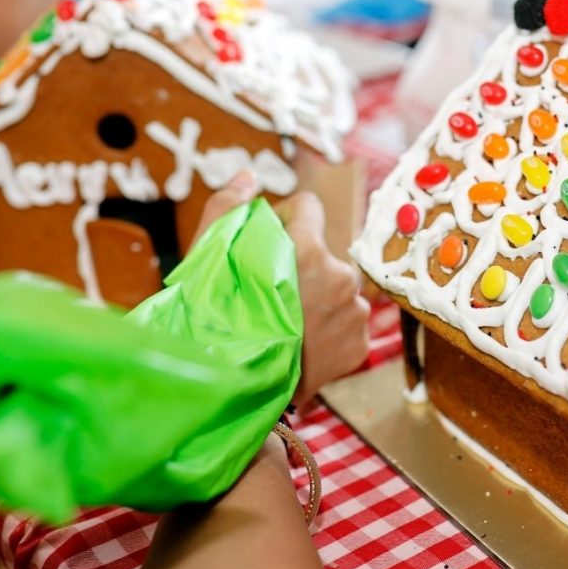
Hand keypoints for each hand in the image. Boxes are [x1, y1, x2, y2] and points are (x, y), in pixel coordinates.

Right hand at [191, 174, 370, 407]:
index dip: (286, 220)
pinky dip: (329, 331)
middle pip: (323, 254)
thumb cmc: (216, 323)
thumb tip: (248, 177)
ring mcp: (354, 313)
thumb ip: (227, 208)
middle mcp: (341, 277)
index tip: (269, 239)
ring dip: (318, 300)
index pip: (309, 206)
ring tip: (285, 326)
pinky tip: (301, 345)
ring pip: (337, 291)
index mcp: (310, 250)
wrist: (233, 391)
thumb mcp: (207, 258)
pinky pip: (346, 324)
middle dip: (302, 266)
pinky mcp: (361, 344)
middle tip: (271, 296)